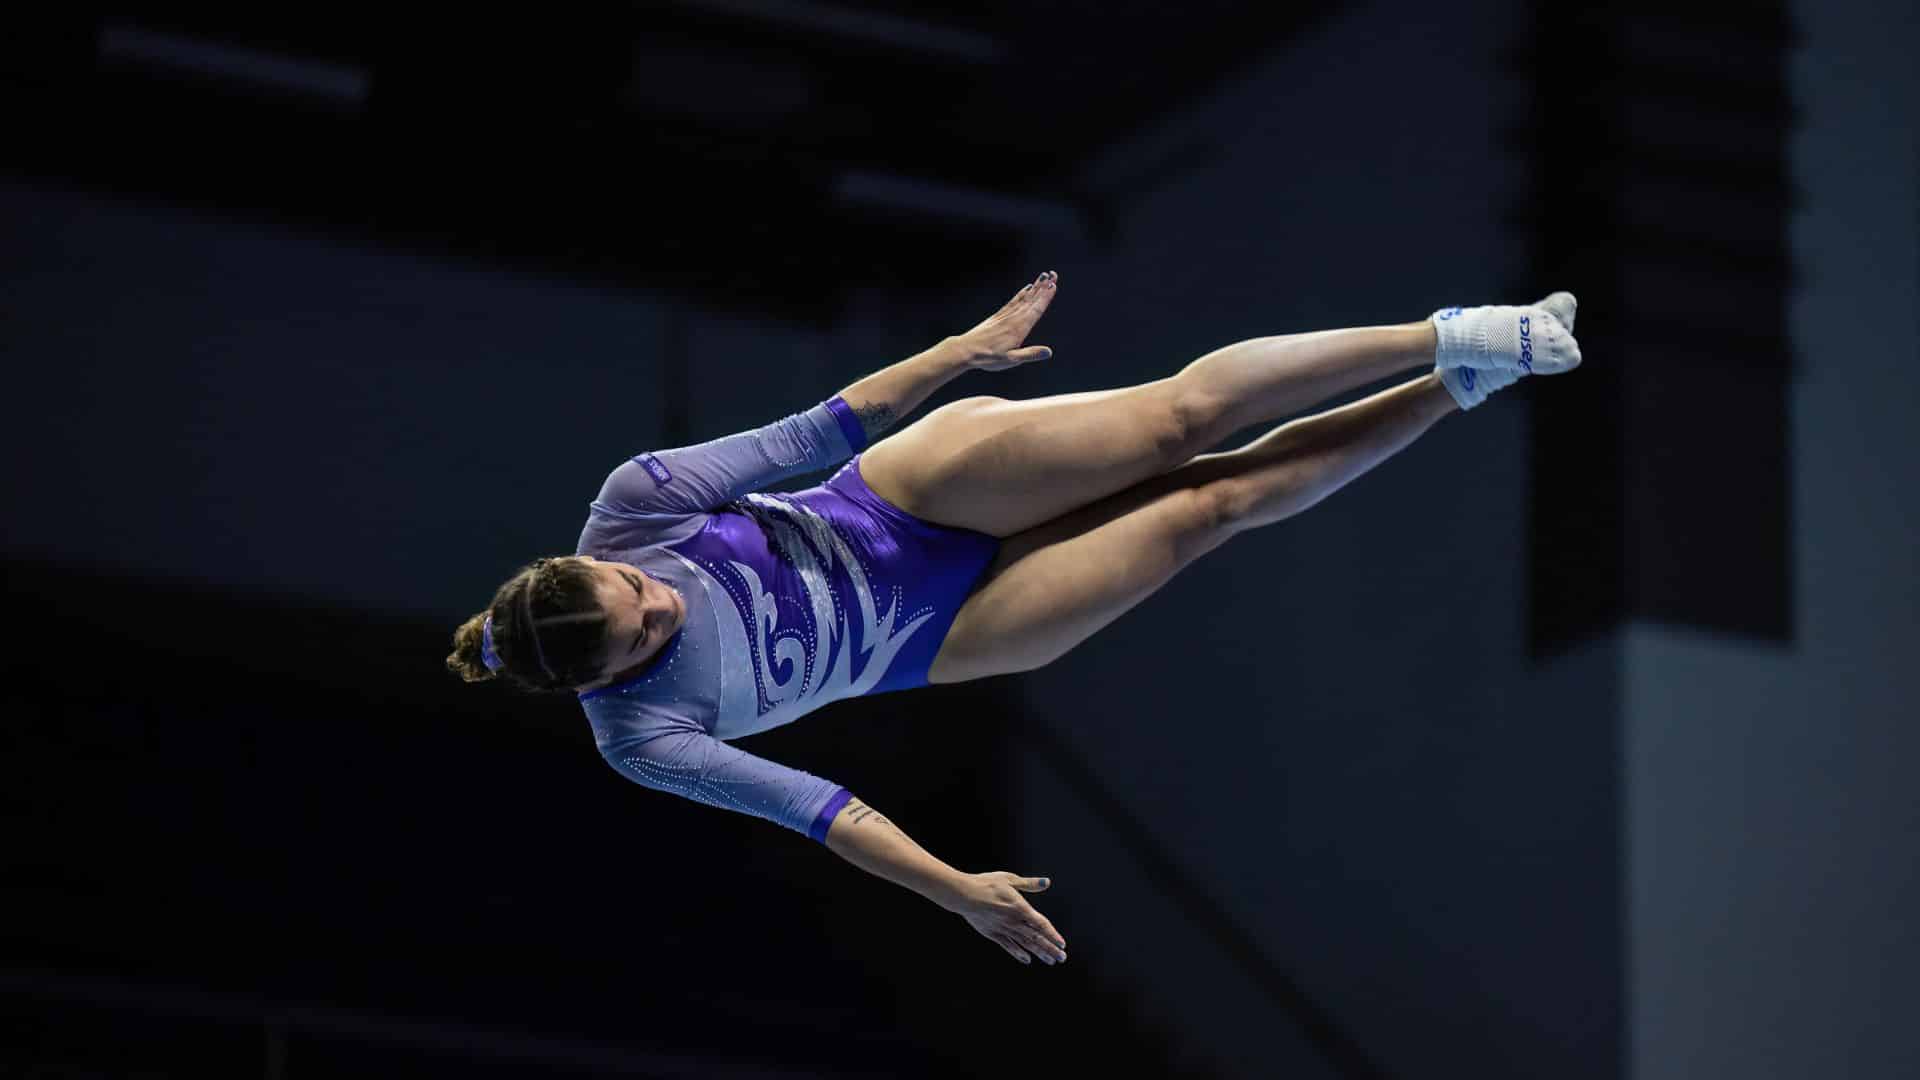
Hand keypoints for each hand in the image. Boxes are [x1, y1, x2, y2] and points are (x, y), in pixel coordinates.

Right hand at [945, 870, 1067, 965]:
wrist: (964, 894)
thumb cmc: (987, 884)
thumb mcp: (1010, 879)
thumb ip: (1029, 884)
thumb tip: (1047, 882)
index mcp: (1020, 908)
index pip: (1041, 924)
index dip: (1053, 935)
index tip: (1062, 944)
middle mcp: (1014, 921)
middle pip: (1036, 938)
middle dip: (1050, 949)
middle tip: (1062, 958)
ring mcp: (1003, 929)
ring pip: (1024, 944)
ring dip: (1038, 953)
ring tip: (1050, 961)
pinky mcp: (993, 934)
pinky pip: (1008, 946)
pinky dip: (1018, 953)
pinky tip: (1027, 960)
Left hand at [947, 271, 1058, 371]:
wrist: (965, 350)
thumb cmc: (988, 357)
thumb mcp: (1011, 360)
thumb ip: (1030, 354)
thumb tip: (1049, 352)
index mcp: (1019, 329)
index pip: (1035, 310)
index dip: (1045, 298)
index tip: (1053, 285)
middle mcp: (1013, 319)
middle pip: (1032, 300)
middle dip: (1043, 287)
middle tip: (1053, 274)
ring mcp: (1005, 316)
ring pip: (1024, 298)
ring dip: (1035, 287)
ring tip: (1044, 277)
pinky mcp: (998, 316)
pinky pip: (1013, 302)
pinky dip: (1022, 294)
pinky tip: (1026, 289)